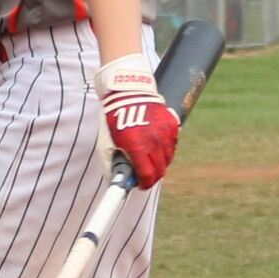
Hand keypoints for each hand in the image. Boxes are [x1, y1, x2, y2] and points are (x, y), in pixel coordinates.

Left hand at [95, 54, 178, 188]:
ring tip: (150, 159)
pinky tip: (156, 145)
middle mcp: (154, 141)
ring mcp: (165, 133)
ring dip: (160, 162)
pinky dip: (166, 149)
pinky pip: (173, 144)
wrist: (128, 92)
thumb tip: (115, 182)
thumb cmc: (114, 119)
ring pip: (168, 158)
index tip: (141, 185)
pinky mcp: (173, 125)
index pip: (147, 175)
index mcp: (136, 147)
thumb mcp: (105, 142)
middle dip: (152, 176)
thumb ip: (110, 164)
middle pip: (160, 170)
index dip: (144, 183)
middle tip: (146, 175)